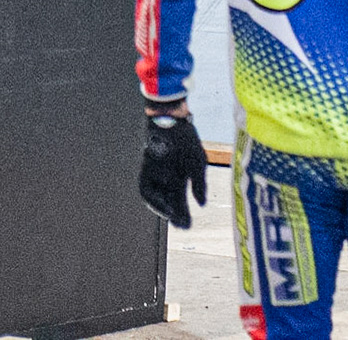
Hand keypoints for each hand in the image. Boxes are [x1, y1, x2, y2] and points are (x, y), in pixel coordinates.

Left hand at [138, 103, 206, 228]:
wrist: (171, 121)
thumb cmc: (186, 139)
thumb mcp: (198, 163)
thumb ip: (199, 184)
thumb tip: (201, 204)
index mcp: (180, 176)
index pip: (180, 201)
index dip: (183, 214)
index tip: (187, 226)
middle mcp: (166, 178)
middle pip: (168, 202)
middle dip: (174, 215)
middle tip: (182, 226)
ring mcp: (155, 173)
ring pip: (157, 198)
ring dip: (163, 209)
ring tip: (172, 217)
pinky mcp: (145, 168)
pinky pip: (146, 189)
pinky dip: (153, 199)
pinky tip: (162, 206)